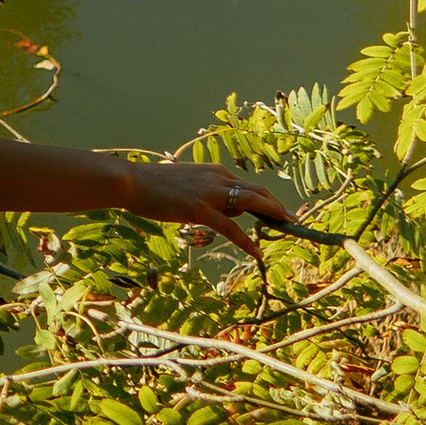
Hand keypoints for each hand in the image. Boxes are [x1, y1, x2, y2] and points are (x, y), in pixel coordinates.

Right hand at [125, 160, 305, 252]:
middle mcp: (216, 178)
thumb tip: (230, 212)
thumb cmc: (154, 187)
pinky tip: (257, 252)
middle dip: (278, 206)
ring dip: (272, 216)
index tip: (279, 211)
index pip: (247, 185)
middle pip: (257, 191)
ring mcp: (208, 192)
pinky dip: (246, 240)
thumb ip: (210, 196)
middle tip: (294, 221)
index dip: (267, 199)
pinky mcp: (198, 208)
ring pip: (250, 202)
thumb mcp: (188, 187)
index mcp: (214, 172)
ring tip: (286, 229)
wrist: (131, 181)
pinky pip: (229, 227)